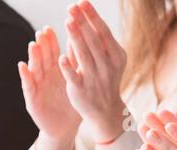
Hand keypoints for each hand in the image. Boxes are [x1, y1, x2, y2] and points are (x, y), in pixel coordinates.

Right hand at [18, 27, 81, 149]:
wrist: (65, 128)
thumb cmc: (71, 104)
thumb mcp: (74, 82)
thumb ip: (74, 64)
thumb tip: (78, 43)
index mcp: (55, 71)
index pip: (51, 53)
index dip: (50, 41)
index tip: (49, 28)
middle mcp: (44, 77)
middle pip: (42, 58)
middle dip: (41, 45)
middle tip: (41, 32)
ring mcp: (37, 88)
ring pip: (35, 70)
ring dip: (33, 57)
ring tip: (33, 45)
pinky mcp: (32, 100)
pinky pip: (28, 87)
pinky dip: (26, 76)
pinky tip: (23, 66)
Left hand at [59, 1, 129, 143]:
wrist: (106, 111)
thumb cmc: (106, 80)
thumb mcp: (108, 60)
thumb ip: (97, 42)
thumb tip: (83, 18)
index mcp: (115, 55)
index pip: (102, 32)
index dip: (92, 16)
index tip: (82, 2)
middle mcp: (107, 66)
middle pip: (93, 40)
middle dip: (82, 22)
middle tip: (72, 6)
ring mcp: (95, 78)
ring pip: (83, 55)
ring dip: (75, 37)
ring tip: (67, 21)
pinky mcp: (82, 91)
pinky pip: (74, 77)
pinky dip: (68, 67)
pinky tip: (60, 57)